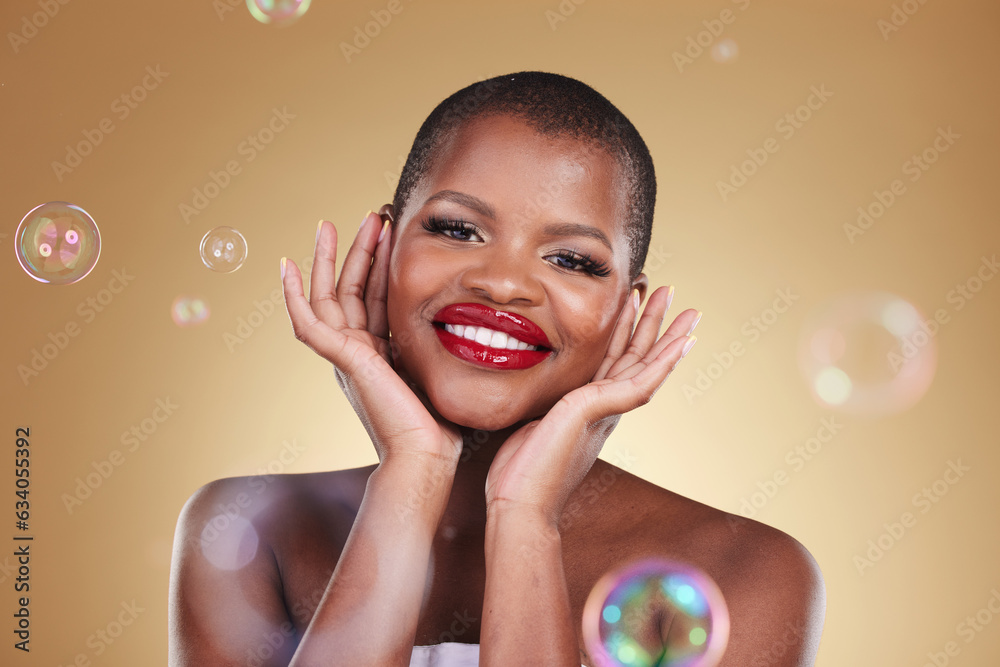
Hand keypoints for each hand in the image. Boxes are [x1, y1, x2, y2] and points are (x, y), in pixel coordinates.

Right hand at [281, 210, 463, 464]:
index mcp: (380, 353)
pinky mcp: (340, 360)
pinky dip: (292, 295)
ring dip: (329, 259)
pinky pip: (307, 323)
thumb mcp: (442, 366)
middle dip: (359, 250)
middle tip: (371, 215)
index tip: (393, 230)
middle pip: (350, 288)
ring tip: (331, 223)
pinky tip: (285, 266)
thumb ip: (442, 342)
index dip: (381, 262)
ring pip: (327, 297)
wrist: (428, 453)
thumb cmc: (442, 422)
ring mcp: (346, 356)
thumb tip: (478, 318)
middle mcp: (358, 352)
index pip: (375, 296)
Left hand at [484, 286, 699, 521]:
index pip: (613, 360)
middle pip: (636, 357)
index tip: (634, 301)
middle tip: (672, 293)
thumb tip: (530, 392)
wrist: (519, 505)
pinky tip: (680, 343)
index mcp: (587, 408)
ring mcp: (604, 411)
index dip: (625, 330)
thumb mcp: (527, 423)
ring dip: (666, 335)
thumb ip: (540, 405)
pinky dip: (662, 362)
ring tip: (688, 307)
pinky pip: (639, 382)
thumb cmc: (518, 473)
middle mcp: (603, 409)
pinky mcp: (597, 412)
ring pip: (645, 365)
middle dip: (654, 324)